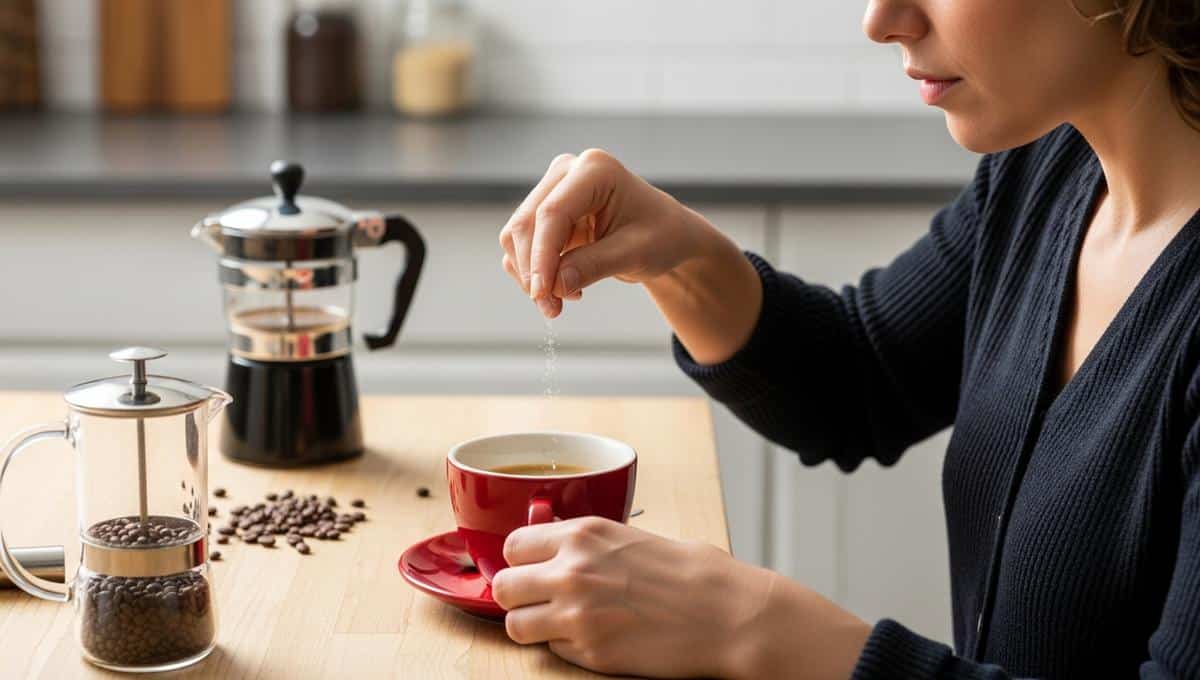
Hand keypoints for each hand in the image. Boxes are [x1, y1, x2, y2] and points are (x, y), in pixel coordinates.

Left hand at [491, 517, 871, 678]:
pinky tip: (593, 639)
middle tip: (537, 600)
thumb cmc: (694, 574)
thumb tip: (560, 553)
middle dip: (516, 595)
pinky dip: (565, 648)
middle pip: (503, 586)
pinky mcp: (590, 652)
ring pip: (515, 625)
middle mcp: (572, 570)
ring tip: (560, 625)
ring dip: (532, 626)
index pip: (513, 545)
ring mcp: (577, 614)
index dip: (519, 560)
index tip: (529, 567)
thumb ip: (590, 545)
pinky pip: (552, 652)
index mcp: (584, 534)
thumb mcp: (634, 538)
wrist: (728, 614)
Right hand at [498, 149, 716, 317]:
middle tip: (551, 310)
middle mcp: (567, 172)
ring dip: (531, 275)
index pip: (552, 213)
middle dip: (533, 271)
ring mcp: (553, 190)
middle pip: (526, 223)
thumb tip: (554, 286)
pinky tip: (563, 286)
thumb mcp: (636, 253)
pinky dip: (534, 272)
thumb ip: (595, 265)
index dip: (541, 256)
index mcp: (595, 169)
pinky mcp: (545, 212)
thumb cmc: (661, 236)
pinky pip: (522, 245)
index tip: (541, 293)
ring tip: (562, 300)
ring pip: (517, 236)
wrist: (666, 235)